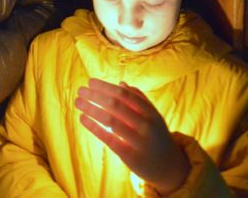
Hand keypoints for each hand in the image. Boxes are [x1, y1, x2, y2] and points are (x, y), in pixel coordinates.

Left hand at [75, 79, 189, 193]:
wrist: (169, 167)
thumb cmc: (156, 136)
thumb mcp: (153, 116)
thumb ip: (139, 100)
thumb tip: (120, 83)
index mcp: (150, 112)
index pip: (125, 95)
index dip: (106, 87)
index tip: (90, 82)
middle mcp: (146, 125)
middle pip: (116, 105)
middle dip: (96, 96)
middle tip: (80, 91)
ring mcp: (139, 141)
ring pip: (111, 121)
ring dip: (92, 109)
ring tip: (78, 102)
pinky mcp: (131, 157)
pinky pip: (109, 139)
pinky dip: (94, 127)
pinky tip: (82, 119)